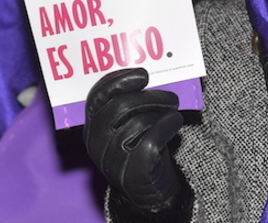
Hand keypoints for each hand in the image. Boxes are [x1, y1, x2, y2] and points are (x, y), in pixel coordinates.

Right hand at [84, 68, 183, 211]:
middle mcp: (96, 144)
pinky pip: (151, 141)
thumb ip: (128, 103)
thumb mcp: (128, 125)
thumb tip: (145, 76)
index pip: (97, 97)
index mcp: (91, 128)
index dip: (119, 81)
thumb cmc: (142, 148)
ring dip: (162, 113)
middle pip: (121, 106)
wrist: (151, 191)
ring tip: (173, 113)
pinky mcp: (132, 174)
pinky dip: (167, 126)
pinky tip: (176, 123)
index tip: (143, 75)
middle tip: (170, 97)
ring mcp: (112, 161)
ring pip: (139, 122)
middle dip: (150, 97)